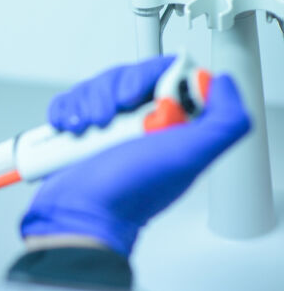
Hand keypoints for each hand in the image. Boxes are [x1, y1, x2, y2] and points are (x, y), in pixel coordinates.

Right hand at [21, 56, 250, 256]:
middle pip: (125, 77)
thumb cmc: (127, 195)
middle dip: (109, 92)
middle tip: (108, 119)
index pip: (166, 75)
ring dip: (84, 103)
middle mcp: (141, 127)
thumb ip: (225, 120)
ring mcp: (108, 131)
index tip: (135, 98)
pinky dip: (64, 111)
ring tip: (86, 129)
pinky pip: (68, 103)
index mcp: (172, 127)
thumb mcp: (188, 157)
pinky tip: (70, 130)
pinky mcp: (78, 135)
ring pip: (94, 87)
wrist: (78, 215)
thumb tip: (223, 84)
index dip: (147, 76)